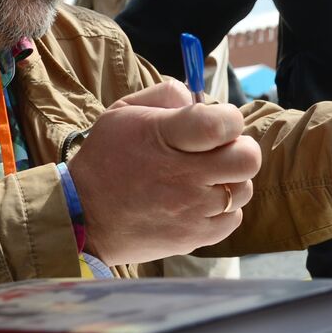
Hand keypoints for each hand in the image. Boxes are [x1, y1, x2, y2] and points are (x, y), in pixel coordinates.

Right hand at [67, 79, 259, 265]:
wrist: (83, 216)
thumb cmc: (106, 158)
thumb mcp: (124, 112)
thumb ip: (166, 95)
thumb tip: (199, 99)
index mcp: (166, 138)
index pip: (223, 123)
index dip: (230, 119)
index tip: (217, 123)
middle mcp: (183, 176)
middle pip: (248, 158)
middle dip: (239, 149)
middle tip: (218, 152)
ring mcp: (191, 210)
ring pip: (244, 189)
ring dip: (230, 181)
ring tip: (203, 179)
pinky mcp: (194, 237)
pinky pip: (234, 218)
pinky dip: (223, 210)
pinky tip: (199, 202)